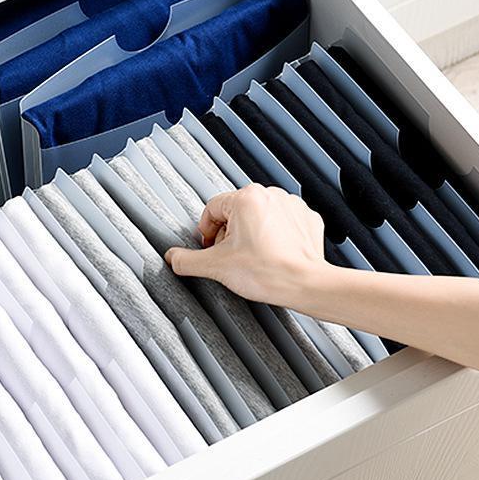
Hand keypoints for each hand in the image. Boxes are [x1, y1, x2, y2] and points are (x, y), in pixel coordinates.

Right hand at [165, 185, 328, 307]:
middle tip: (231, 257)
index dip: (206, 232)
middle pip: (235, 212)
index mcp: (245, 198)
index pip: (211, 209)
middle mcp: (270, 195)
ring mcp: (291, 205)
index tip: (210, 247)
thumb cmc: (268, 272)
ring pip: (258, 216)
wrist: (305, 284)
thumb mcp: (216, 266)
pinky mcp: (306, 218)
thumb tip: (172, 257)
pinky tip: (271, 254)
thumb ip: (187, 260)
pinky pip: (281, 223)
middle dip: (229, 234)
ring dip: (251, 234)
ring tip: (253, 258)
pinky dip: (274, 236)